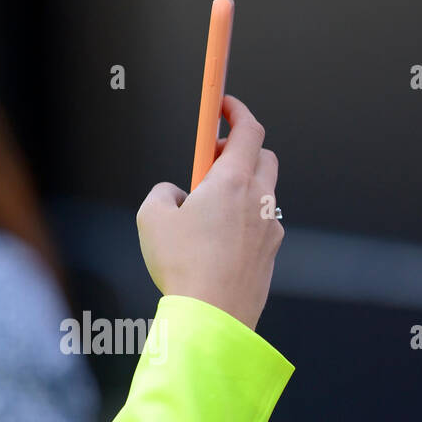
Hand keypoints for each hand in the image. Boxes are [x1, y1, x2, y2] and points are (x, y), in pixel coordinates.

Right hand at [135, 94, 283, 330]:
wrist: (212, 317)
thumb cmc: (182, 265)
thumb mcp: (151, 217)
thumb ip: (162, 192)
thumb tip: (176, 193)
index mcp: (233, 182)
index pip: (249, 130)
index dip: (237, 111)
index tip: (224, 104)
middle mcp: (260, 200)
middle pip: (263, 156)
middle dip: (240, 149)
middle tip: (211, 158)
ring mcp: (270, 228)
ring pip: (263, 192)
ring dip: (240, 187)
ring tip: (207, 208)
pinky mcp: (271, 254)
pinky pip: (260, 224)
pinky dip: (243, 219)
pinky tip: (216, 242)